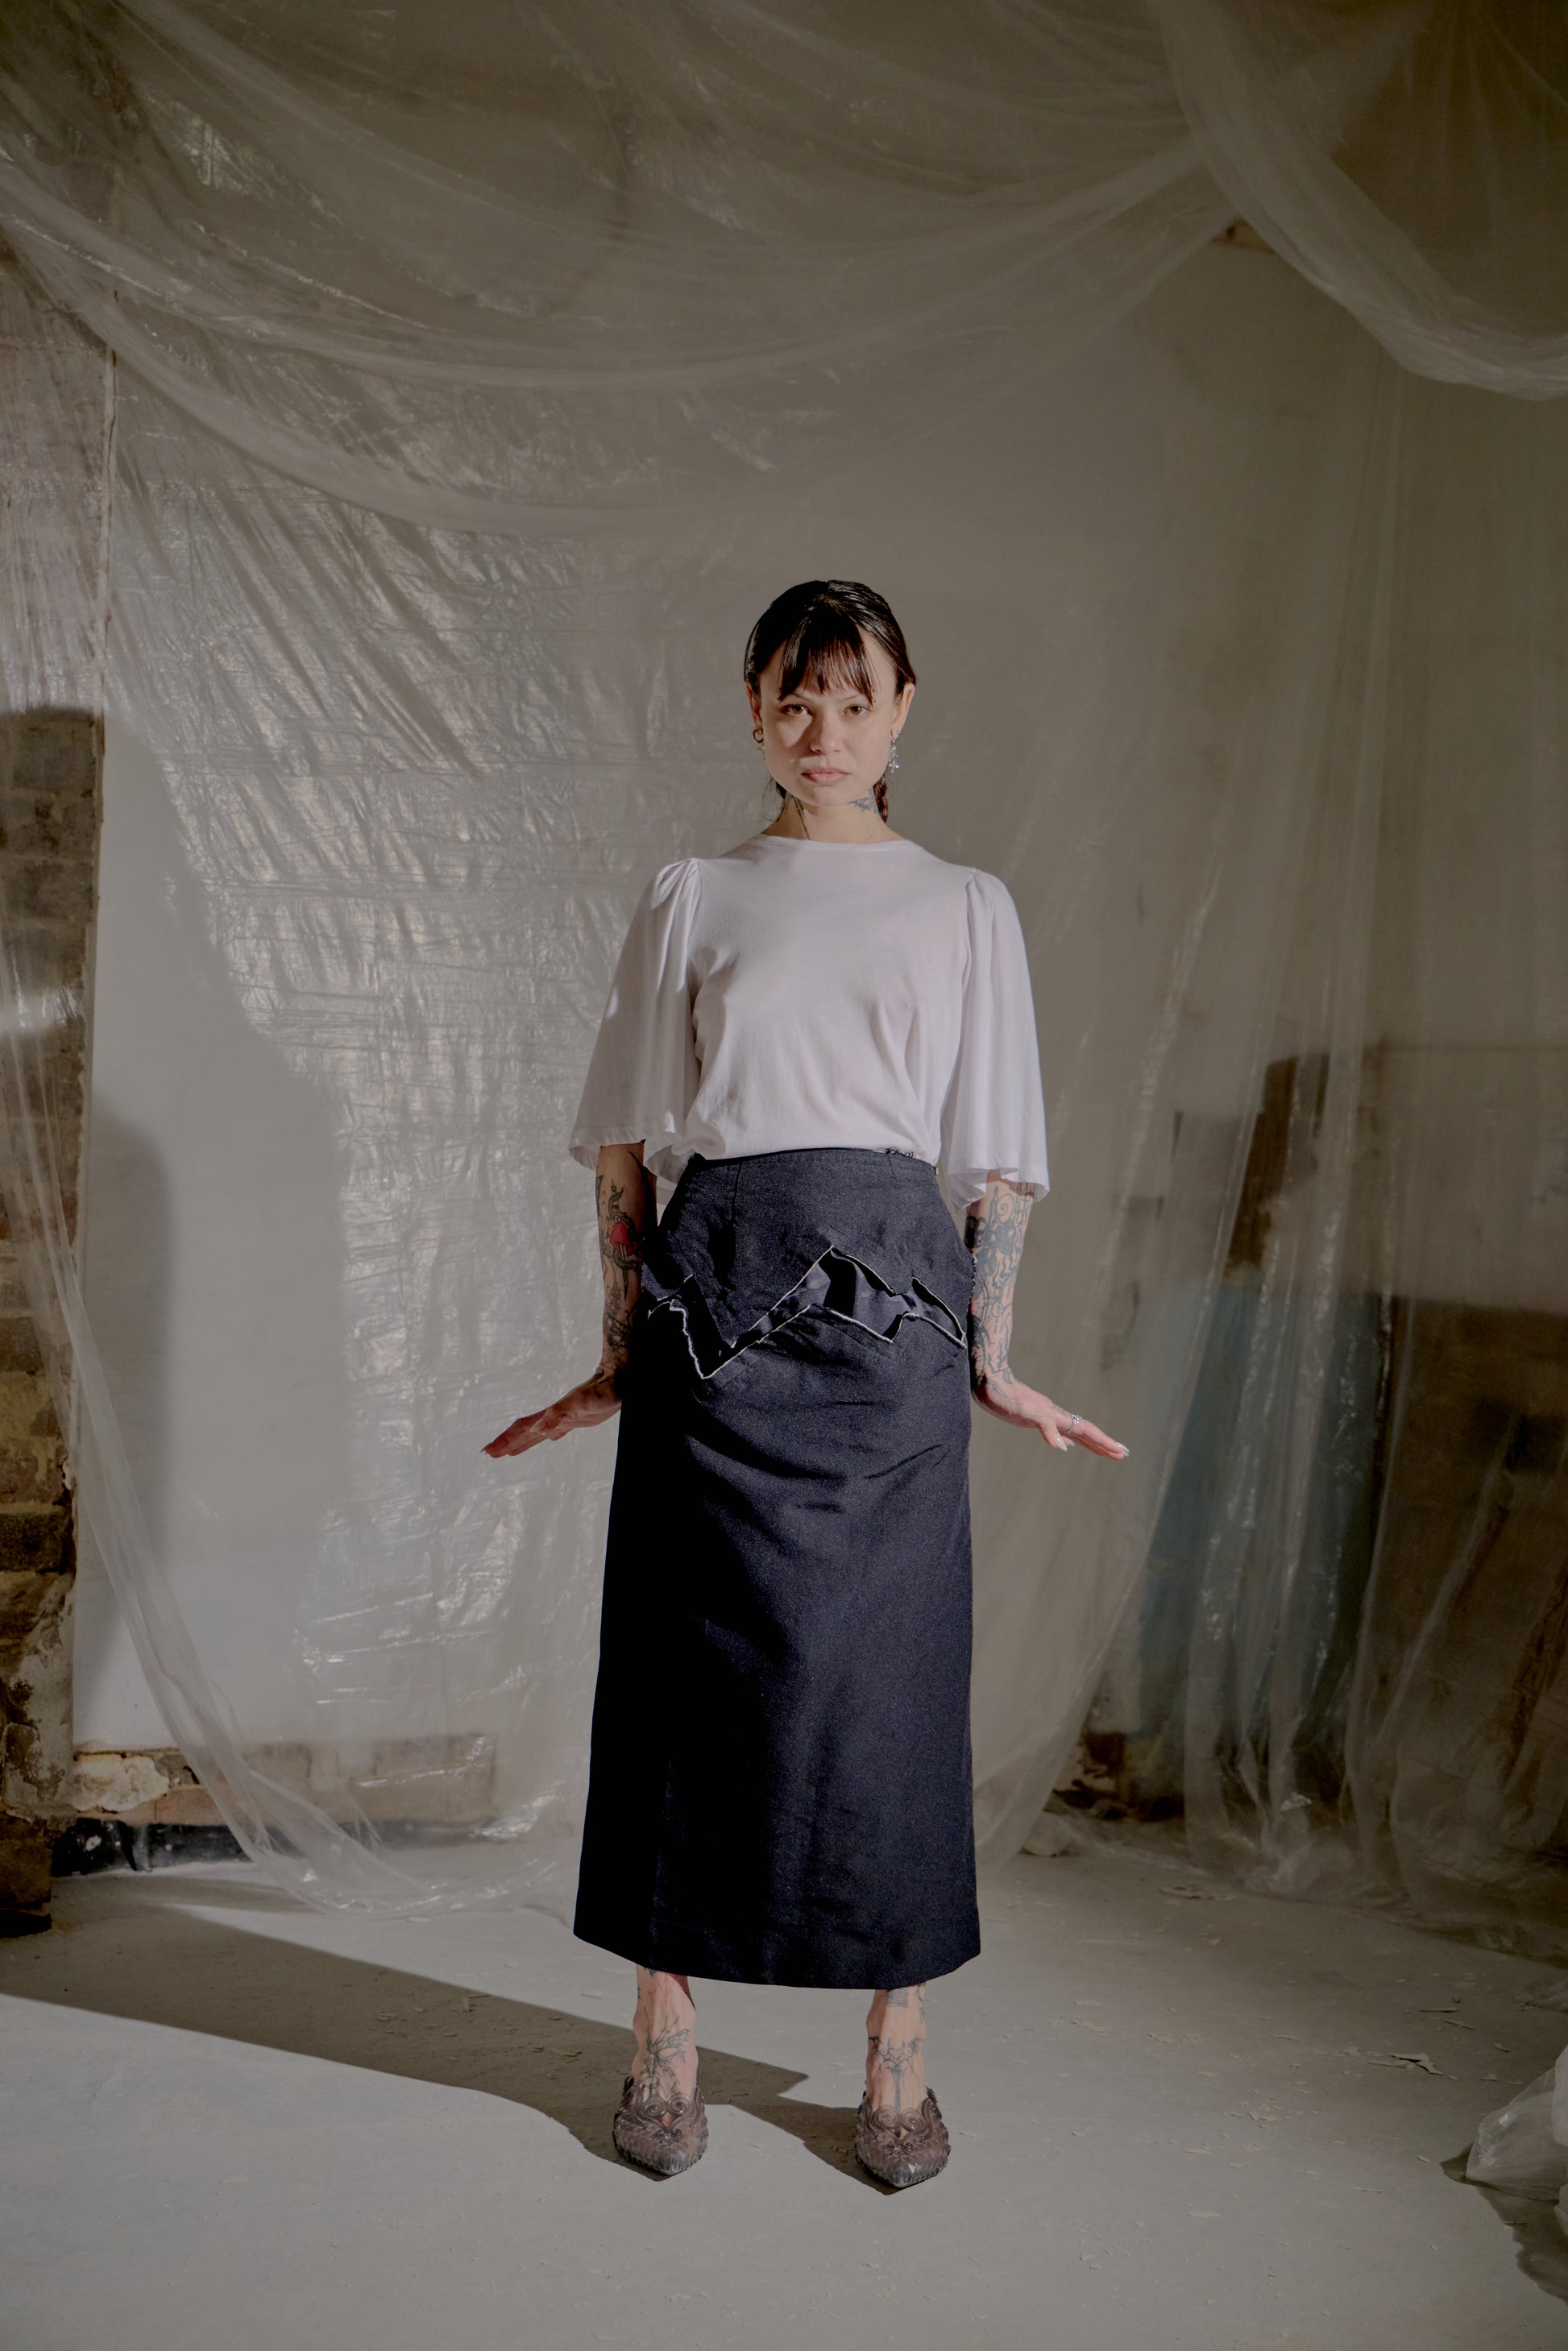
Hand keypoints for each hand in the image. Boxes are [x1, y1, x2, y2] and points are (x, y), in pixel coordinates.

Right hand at [482, 1361, 624, 1456]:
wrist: (620, 1378)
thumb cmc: (603, 1390)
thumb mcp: (581, 1403)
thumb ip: (558, 1415)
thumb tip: (536, 1429)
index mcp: (552, 1414)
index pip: (522, 1429)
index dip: (505, 1440)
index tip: (488, 1450)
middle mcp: (554, 1416)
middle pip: (525, 1432)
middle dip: (506, 1443)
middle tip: (489, 1453)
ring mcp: (564, 1417)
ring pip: (537, 1433)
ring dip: (522, 1442)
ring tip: (508, 1451)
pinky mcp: (577, 1419)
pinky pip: (555, 1431)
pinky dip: (546, 1437)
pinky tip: (546, 1438)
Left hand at [971, 1370, 1127, 1458]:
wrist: (988, 1382)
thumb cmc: (1005, 1396)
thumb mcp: (1026, 1413)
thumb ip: (1047, 1429)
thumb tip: (1064, 1448)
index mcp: (1056, 1415)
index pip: (1086, 1430)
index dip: (1103, 1441)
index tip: (1120, 1451)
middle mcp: (1055, 1415)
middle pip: (1086, 1431)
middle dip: (1104, 1444)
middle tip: (1122, 1454)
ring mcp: (1047, 1416)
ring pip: (1075, 1432)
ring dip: (1091, 1443)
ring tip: (1105, 1451)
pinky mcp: (1035, 1418)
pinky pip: (1060, 1431)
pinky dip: (1069, 1440)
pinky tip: (1069, 1445)